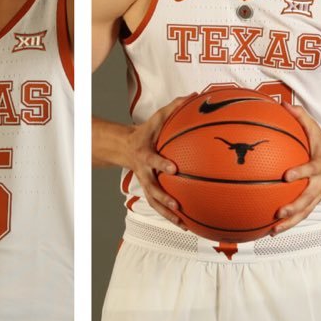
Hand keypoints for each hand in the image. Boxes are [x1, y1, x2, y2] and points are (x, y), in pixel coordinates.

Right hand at [124, 94, 194, 225]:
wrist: (126, 147)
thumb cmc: (147, 132)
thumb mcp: (158, 117)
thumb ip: (175, 107)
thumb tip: (194, 96)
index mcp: (145, 154)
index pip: (153, 160)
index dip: (162, 164)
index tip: (174, 168)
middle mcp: (144, 172)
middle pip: (151, 189)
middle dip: (163, 198)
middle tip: (176, 205)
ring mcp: (146, 184)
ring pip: (154, 203)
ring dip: (167, 215)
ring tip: (182, 224)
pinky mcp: (150, 191)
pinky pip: (159, 206)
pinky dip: (171, 217)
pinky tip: (186, 225)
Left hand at [271, 103, 320, 233]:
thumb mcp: (314, 129)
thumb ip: (299, 117)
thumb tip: (282, 104)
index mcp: (320, 165)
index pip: (311, 169)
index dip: (301, 172)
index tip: (287, 176)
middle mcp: (320, 183)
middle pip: (308, 197)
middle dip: (295, 205)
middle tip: (279, 211)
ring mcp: (317, 195)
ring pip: (305, 211)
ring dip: (290, 221)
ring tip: (274, 229)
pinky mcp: (314, 202)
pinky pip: (301, 215)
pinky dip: (288, 224)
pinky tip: (272, 231)